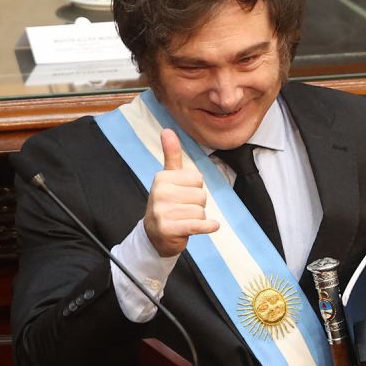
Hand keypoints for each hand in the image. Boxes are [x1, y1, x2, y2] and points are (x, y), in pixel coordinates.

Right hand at [144, 129, 219, 256]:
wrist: (154, 236)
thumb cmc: (166, 204)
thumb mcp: (168, 178)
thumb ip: (171, 155)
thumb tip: (167, 130)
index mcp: (162, 178)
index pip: (197, 179)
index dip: (195, 189)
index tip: (181, 196)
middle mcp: (160, 193)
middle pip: (200, 196)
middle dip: (197, 205)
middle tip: (182, 211)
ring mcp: (162, 212)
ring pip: (200, 211)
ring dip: (197, 219)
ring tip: (183, 220)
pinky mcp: (169, 229)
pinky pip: (198, 224)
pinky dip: (208, 227)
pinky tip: (211, 227)